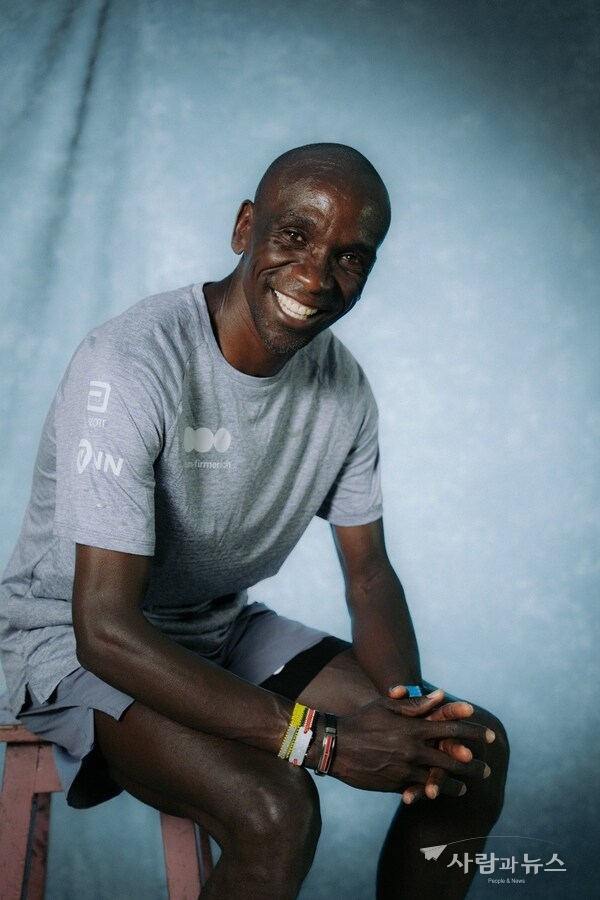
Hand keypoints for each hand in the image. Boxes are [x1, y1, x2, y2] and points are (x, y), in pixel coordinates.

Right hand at [333, 693, 493, 794]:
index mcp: (413, 728)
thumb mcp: (385, 705)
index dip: (473, 731)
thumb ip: (415, 703)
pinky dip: (434, 792)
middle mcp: (412, 750)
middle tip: (488, 768)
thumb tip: (441, 695)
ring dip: (457, 783)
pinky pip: (420, 790)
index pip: (451, 729)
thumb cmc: (361, 720)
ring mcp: (404, 770)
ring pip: (439, 779)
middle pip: (452, 759)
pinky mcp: (395, 785)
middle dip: (473, 764)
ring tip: (469, 785)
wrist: (334, 746)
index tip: (490, 735)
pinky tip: (441, 794)